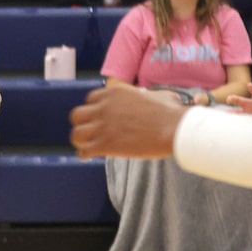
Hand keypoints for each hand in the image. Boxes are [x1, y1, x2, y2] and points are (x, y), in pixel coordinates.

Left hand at [71, 78, 186, 157]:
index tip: (99, 119)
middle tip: (90, 132)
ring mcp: (102, 126)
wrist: (175, 130)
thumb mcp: (158, 96)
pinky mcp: (105, 144)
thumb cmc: (172, 114)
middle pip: (77, 115)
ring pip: (77, 134)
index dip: (94, 110)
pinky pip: (84, 151)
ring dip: (81, 141)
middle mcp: (103, 108)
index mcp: (113, 93)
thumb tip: (158, 98)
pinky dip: (85, 155)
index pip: (91, 100)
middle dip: (82, 124)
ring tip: (87, 146)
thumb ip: (150, 96)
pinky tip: (90, 157)